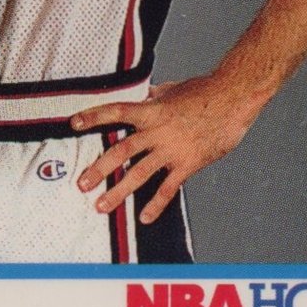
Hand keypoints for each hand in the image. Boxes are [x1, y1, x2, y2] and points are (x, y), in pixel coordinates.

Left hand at [71, 73, 263, 223]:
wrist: (233, 99)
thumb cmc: (206, 90)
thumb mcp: (175, 89)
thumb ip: (157, 96)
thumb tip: (146, 94)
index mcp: (152, 110)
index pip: (116, 111)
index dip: (93, 116)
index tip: (73, 123)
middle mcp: (157, 131)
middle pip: (121, 150)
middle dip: (99, 168)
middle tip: (81, 183)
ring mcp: (172, 149)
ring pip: (139, 173)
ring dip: (118, 191)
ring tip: (101, 205)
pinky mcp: (188, 164)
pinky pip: (168, 188)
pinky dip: (155, 204)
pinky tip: (144, 217)